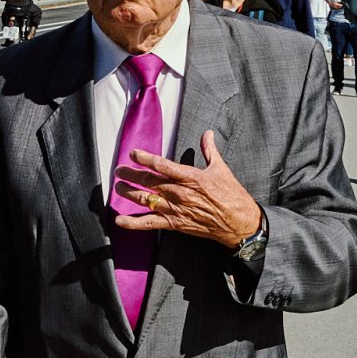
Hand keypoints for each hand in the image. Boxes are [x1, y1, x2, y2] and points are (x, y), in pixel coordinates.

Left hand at [113, 130, 261, 246]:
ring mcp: (175, 209)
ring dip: (128, 193)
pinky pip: (149, 223)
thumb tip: (207, 134)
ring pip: (144, 200)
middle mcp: (179, 192)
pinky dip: (132, 223)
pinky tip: (119, 220)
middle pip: (147, 181)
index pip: (161, 165)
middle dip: (130, 174)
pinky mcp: (174, 223)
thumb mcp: (221, 168)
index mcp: (190, 177)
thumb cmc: (231, 195)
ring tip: (117, 187)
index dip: (144, 158)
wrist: (238, 222)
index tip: (133, 153)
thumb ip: (210, 150)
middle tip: (118, 170)